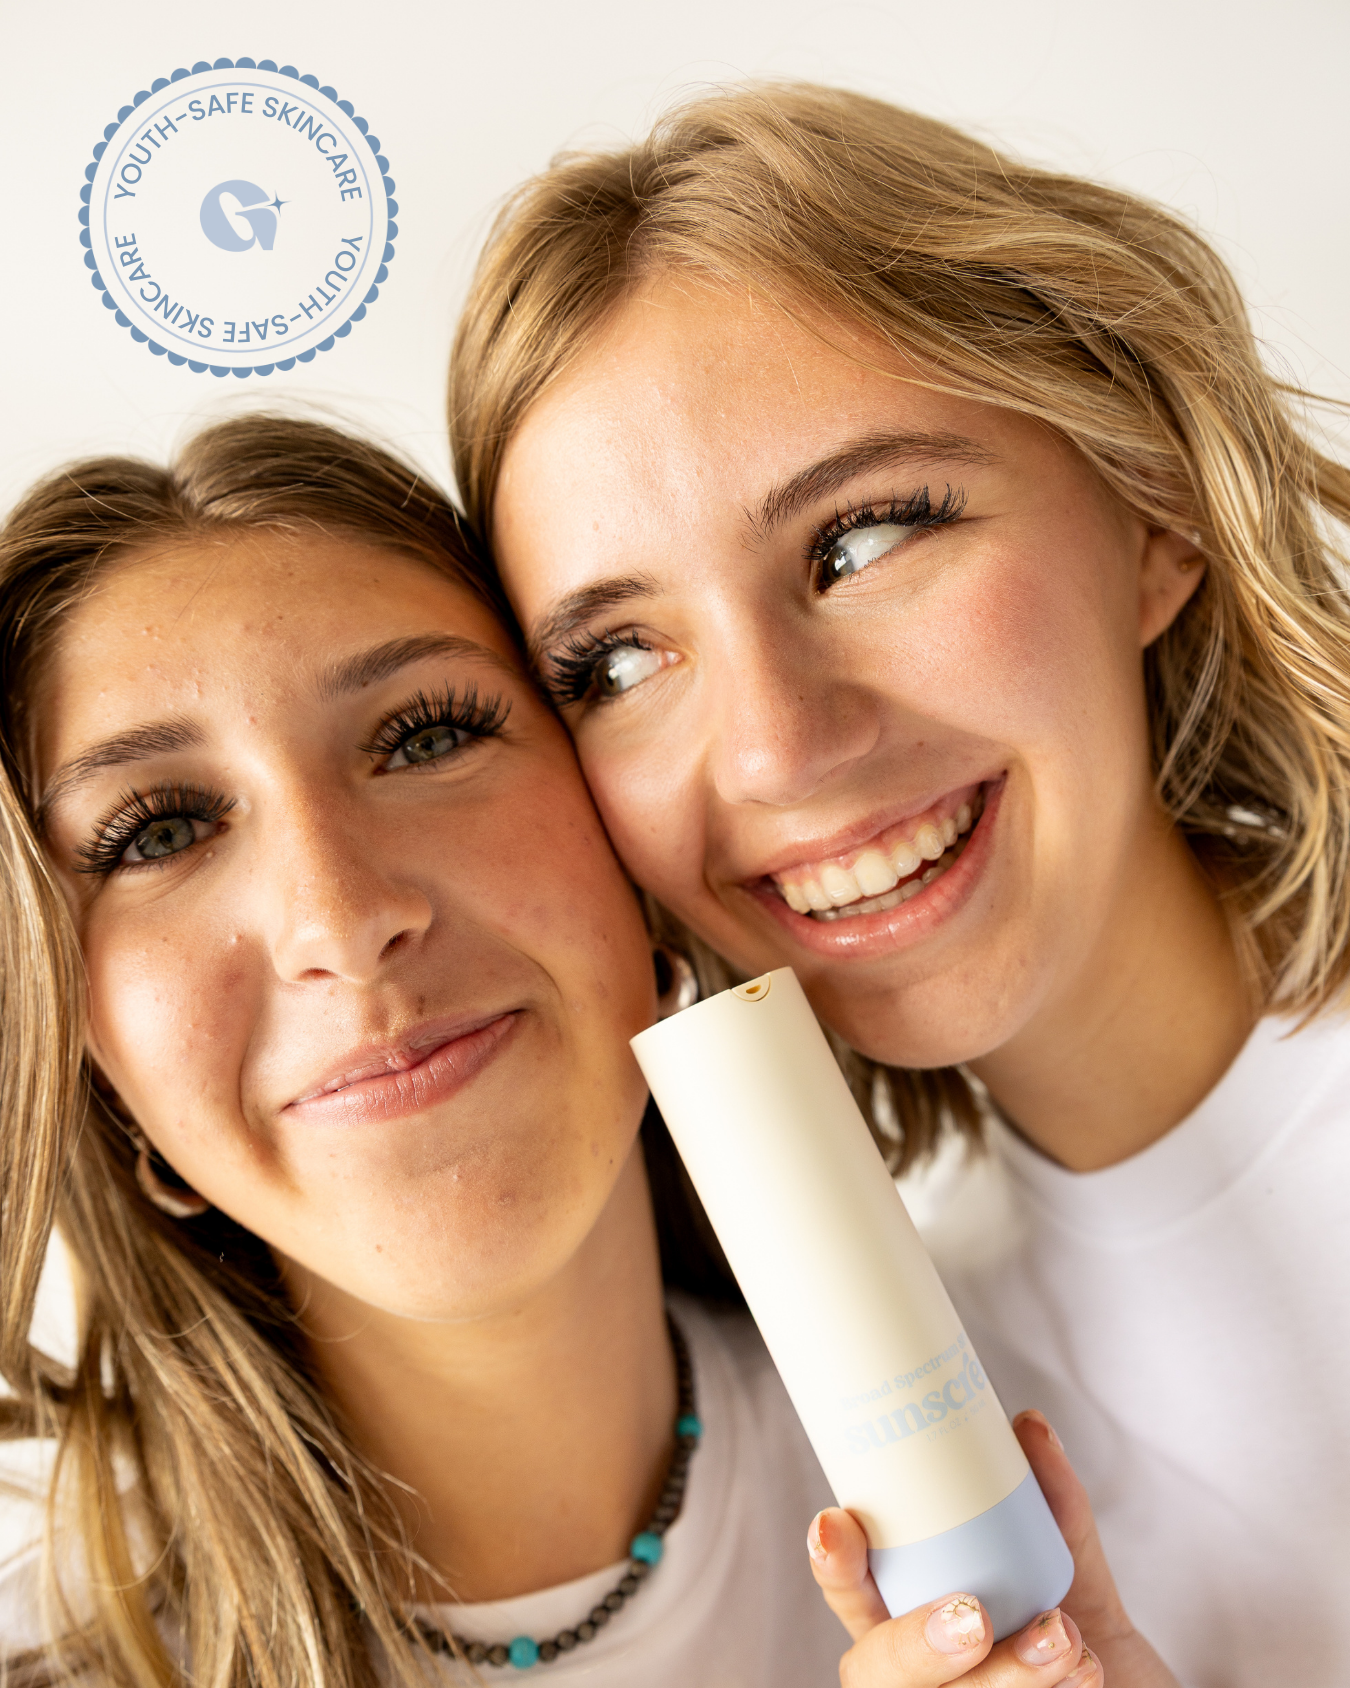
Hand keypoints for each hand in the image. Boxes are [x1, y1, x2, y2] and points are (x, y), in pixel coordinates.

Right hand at [807, 1409, 1179, 1687]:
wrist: (1132, 1686)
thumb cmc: (1079, 1619)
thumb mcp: (1065, 1557)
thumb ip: (1049, 1497)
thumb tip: (1028, 1425)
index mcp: (905, 1613)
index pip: (849, 1592)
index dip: (833, 1561)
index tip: (838, 1520)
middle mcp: (918, 1675)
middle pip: (876, 1672)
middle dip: (916, 1645)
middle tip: (974, 1614)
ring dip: (1007, 1673)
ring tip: (1064, 1636)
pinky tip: (1088, 1668)